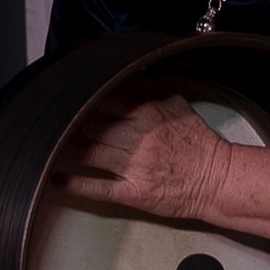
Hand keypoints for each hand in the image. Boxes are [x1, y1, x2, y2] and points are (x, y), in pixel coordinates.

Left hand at [62, 96, 231, 225]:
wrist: (218, 180)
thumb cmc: (200, 145)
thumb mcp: (180, 105)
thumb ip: (152, 90)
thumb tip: (130, 77)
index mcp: (147, 113)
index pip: (104, 99)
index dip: (82, 98)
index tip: (66, 95)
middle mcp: (138, 138)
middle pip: (91, 125)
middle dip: (70, 121)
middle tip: (51, 118)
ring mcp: (134, 166)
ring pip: (89, 152)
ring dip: (67, 147)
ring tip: (51, 143)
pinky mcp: (134, 192)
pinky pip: (99, 187)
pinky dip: (77, 184)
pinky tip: (59, 178)